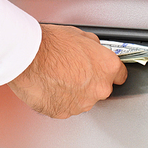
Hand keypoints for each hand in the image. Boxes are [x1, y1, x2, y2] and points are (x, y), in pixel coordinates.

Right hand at [8, 24, 126, 118]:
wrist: (27, 58)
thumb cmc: (50, 44)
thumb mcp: (79, 35)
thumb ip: (93, 48)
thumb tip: (93, 50)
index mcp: (107, 67)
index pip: (120, 75)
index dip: (109, 71)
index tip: (103, 71)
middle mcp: (99, 88)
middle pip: (100, 88)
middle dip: (90, 82)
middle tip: (72, 70)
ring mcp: (82, 103)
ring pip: (82, 100)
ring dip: (73, 92)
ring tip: (57, 77)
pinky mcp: (63, 112)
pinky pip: (64, 107)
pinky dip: (58, 99)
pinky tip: (50, 86)